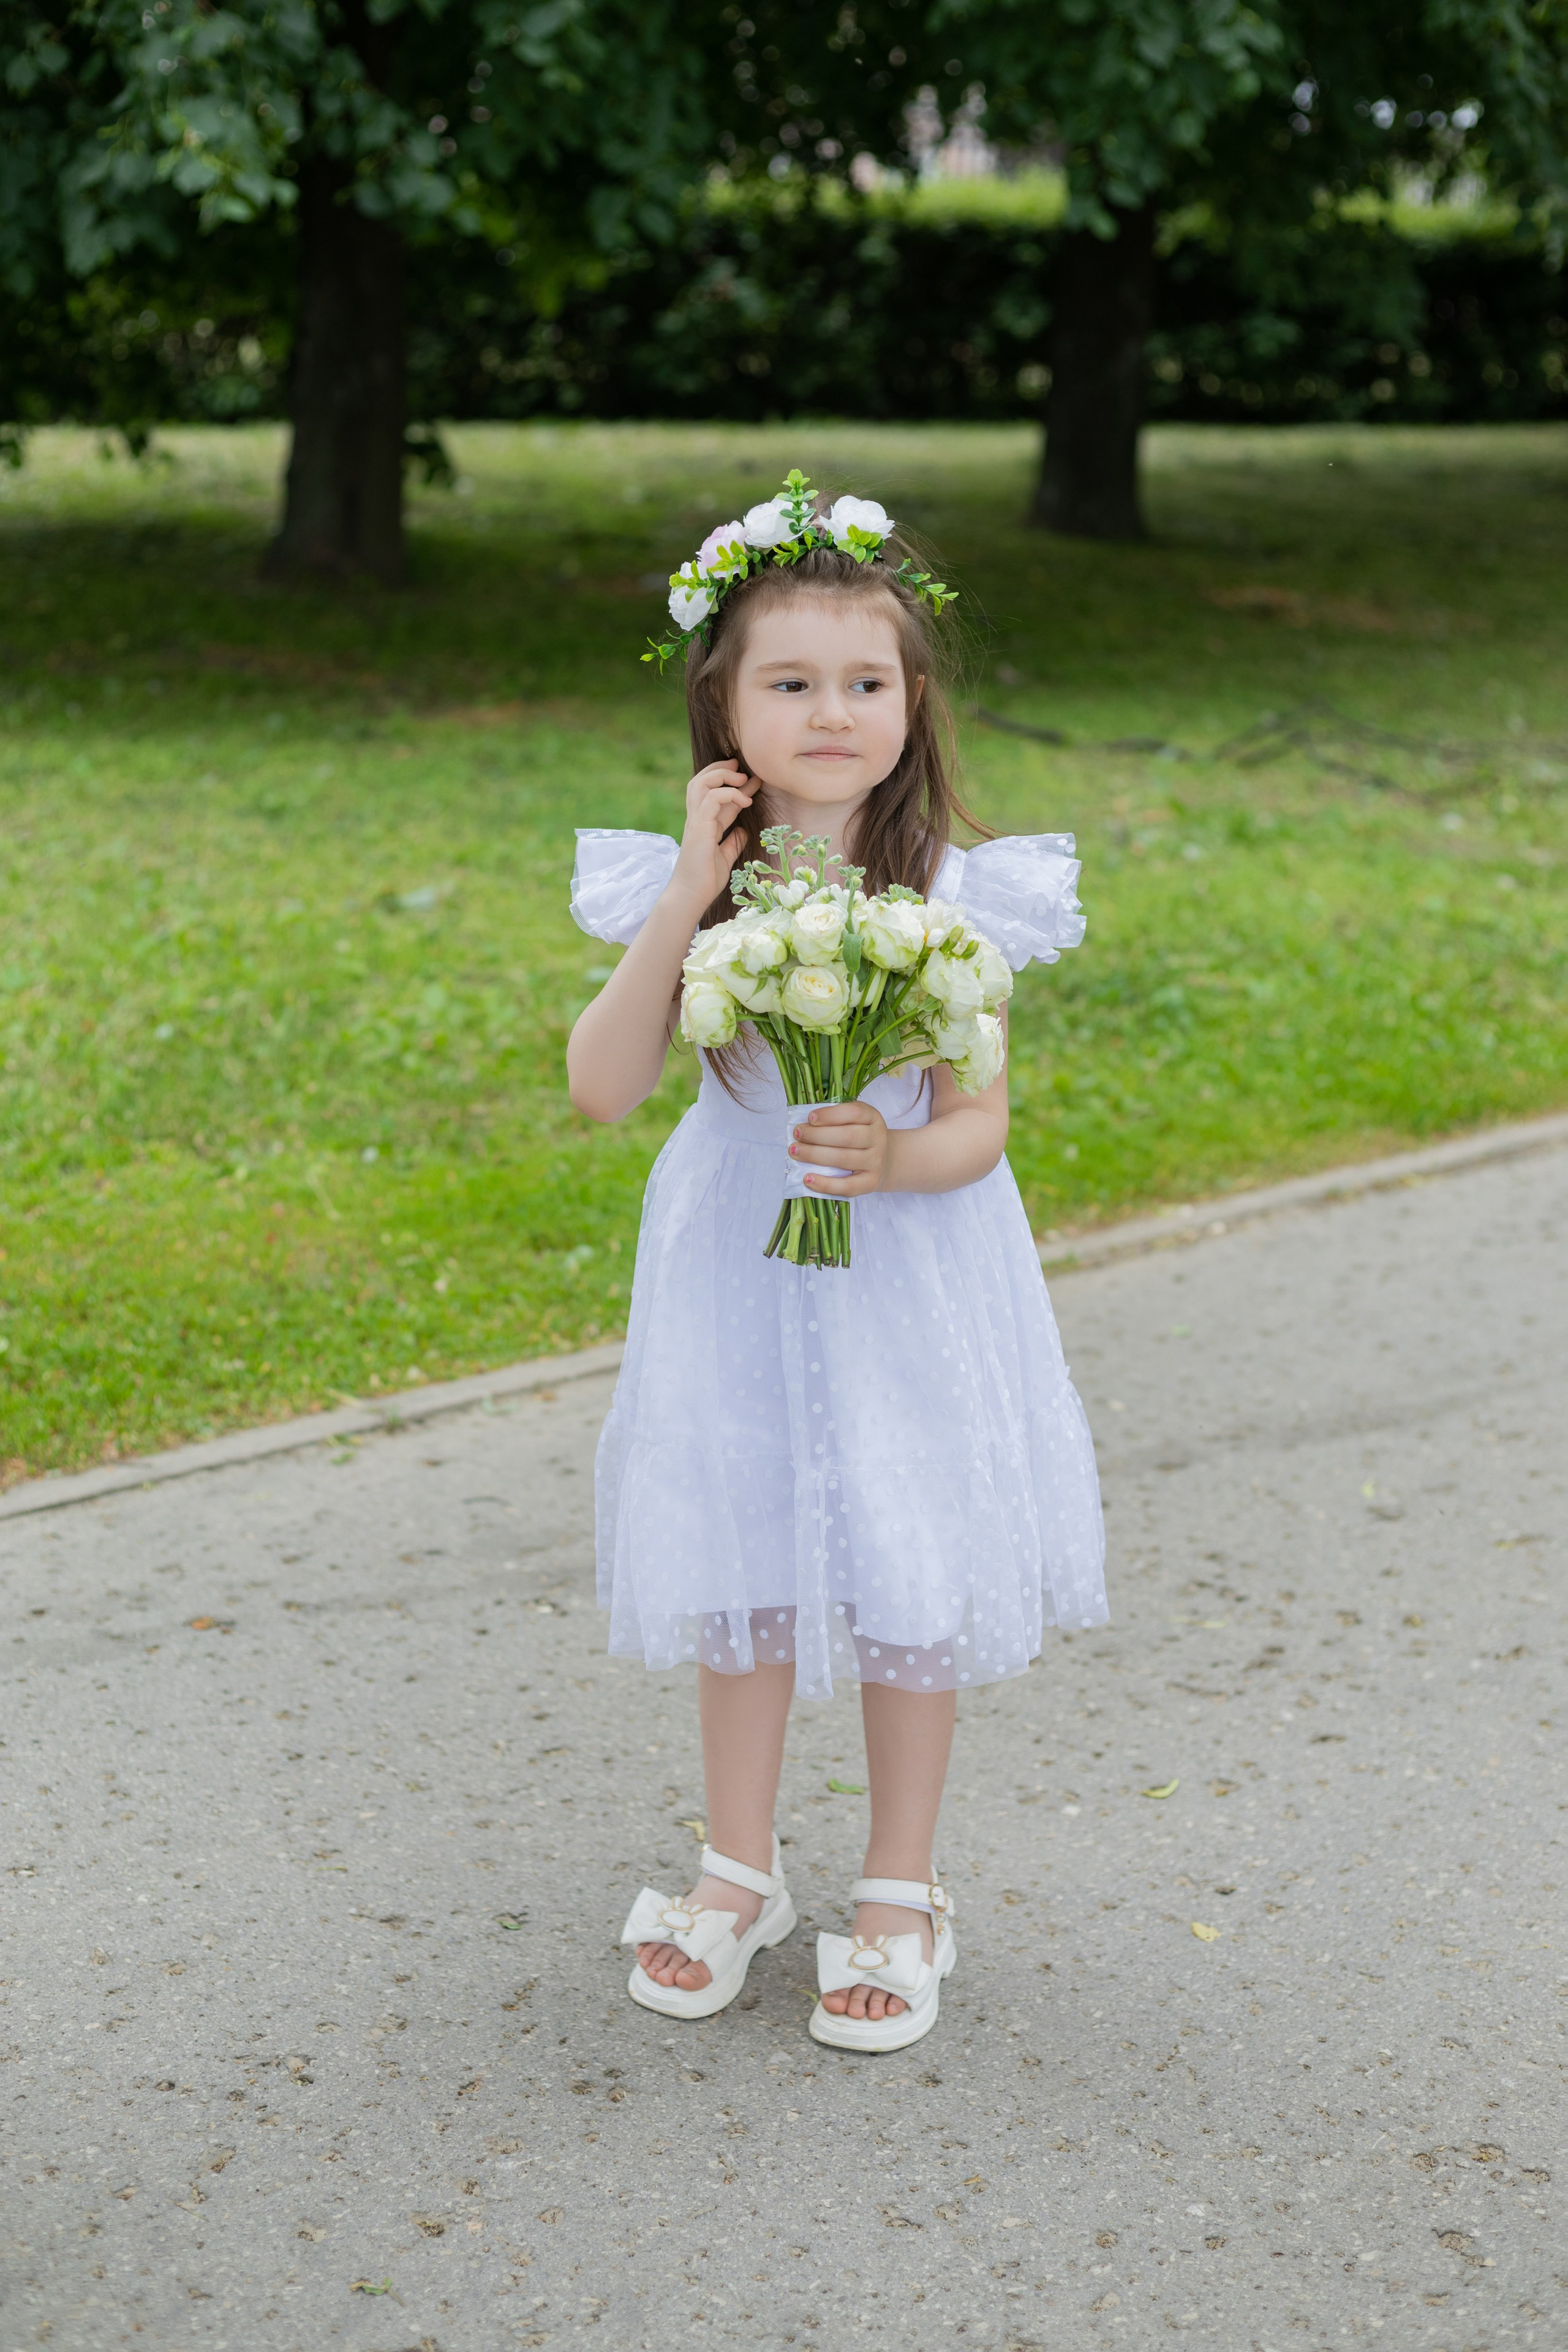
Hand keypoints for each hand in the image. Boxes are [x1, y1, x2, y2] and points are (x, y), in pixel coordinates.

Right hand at [670, 759, 753, 912]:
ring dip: (722, 775)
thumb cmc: (706, 880)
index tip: (753, 780)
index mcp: (704, 824)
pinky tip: (745, 801)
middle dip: (721, 769)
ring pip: (701, 783)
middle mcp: (697, 818)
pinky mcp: (699, 827)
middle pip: (701, 780)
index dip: (734, 785)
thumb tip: (743, 832)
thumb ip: (732, 842)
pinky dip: (729, 794)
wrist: (691, 895)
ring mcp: (695, 821)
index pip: (715, 795)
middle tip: (742, 767)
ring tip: (743, 778)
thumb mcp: (725, 857)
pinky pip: (711, 799)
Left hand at [790, 1100, 889, 1196]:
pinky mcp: (870, 1183)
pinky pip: (847, 1186)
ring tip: (795, 1152)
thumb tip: (804, 1125)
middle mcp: (877, 1139)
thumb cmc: (860, 1138)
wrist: (886, 1161)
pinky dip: (825, 1184)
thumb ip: (834, 1120)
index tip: (810, 1118)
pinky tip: (808, 1179)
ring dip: (815, 1155)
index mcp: (872, 1118)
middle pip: (847, 1136)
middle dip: (816, 1135)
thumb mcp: (855, 1122)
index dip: (830, 1115)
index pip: (854, 1113)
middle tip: (797, 1134)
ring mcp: (875, 1162)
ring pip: (843, 1159)